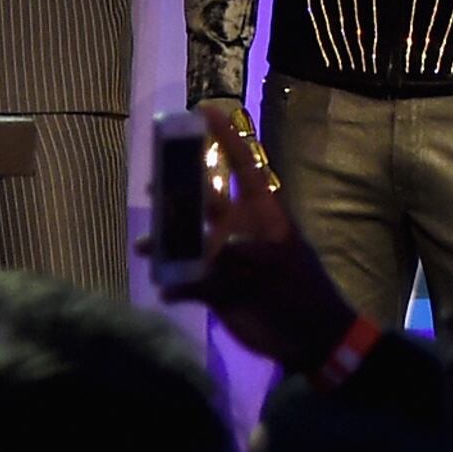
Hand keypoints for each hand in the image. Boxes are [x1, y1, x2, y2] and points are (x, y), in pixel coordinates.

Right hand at [169, 99, 359, 372]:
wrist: (310, 340)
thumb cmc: (300, 296)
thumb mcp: (274, 272)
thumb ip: (237, 260)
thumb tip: (203, 255)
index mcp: (262, 214)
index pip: (243, 166)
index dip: (225, 139)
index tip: (204, 111)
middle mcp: (239, 230)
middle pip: (204, 198)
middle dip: (177, 188)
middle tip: (151, 184)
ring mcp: (227, 259)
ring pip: (187, 240)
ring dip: (165, 241)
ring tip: (143, 246)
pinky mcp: (217, 290)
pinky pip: (186, 281)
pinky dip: (174, 284)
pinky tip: (166, 290)